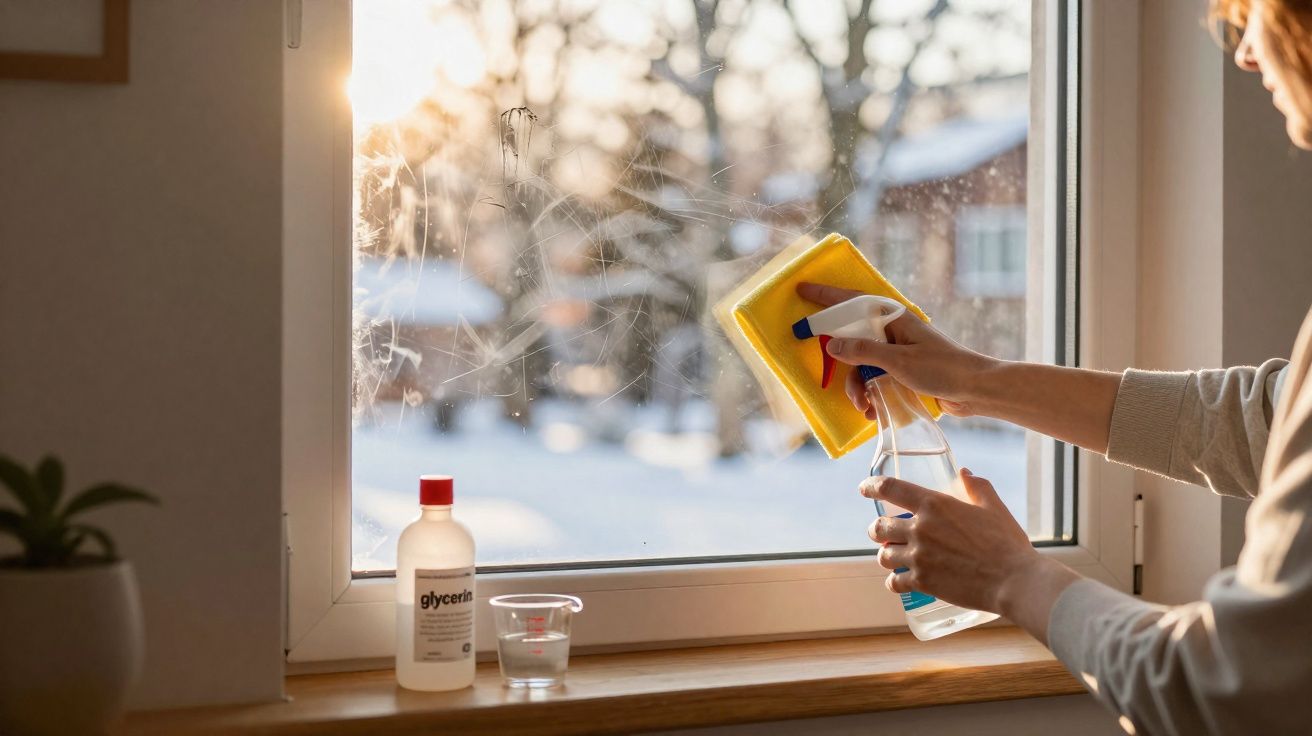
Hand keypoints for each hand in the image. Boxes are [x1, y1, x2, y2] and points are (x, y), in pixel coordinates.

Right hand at [796, 282, 997, 418]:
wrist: (977, 390)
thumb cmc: (942, 368)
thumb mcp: (898, 360)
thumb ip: (863, 351)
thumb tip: (832, 344)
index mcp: (893, 318)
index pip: (852, 301)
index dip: (826, 296)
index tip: (802, 290)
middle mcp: (893, 332)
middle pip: (853, 340)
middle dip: (845, 366)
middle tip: (839, 380)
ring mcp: (898, 352)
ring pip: (862, 365)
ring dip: (858, 387)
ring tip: (865, 407)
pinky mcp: (903, 372)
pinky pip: (874, 379)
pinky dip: (870, 394)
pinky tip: (873, 411)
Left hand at [861, 469, 1049, 615]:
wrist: (1014, 581)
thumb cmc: (1006, 542)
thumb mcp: (993, 506)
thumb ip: (976, 486)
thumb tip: (964, 472)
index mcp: (934, 505)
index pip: (890, 488)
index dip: (872, 486)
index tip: (864, 488)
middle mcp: (920, 529)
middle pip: (878, 527)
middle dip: (878, 529)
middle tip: (884, 533)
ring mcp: (919, 557)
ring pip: (883, 556)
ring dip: (886, 555)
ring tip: (893, 557)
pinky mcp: (922, 583)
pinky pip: (894, 582)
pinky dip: (894, 582)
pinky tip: (900, 581)